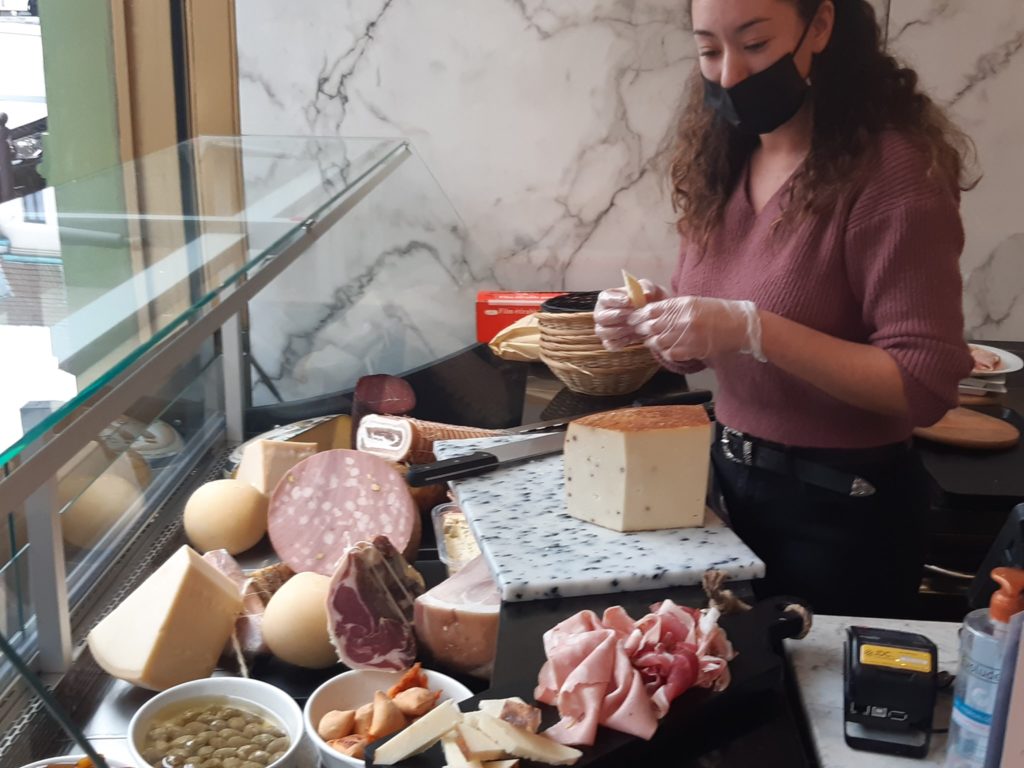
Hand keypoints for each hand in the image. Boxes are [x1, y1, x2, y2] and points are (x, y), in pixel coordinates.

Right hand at [594, 279, 667, 350]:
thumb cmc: (647, 300)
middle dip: (616, 316)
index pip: (605, 298)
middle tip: (631, 315)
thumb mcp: (649, 289)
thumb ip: (647, 288)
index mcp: (607, 297)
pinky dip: (618, 343)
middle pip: (600, 316)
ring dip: (617, 331)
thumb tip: (646, 294)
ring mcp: (604, 328)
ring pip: (602, 331)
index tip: (629, 301)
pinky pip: (609, 344)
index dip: (615, 300)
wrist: (653, 317)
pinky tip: (630, 338)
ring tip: (632, 328)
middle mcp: (602, 313)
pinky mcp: (610, 341)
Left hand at [629, 296, 765, 361]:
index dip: (640, 315)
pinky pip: (671, 353)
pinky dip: (665, 352)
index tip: (633, 318)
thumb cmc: (720, 312)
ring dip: (652, 341)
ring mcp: (688, 335)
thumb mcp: (695, 302)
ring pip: (659, 341)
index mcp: (683, 304)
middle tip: (639, 330)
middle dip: (642, 329)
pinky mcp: (693, 349)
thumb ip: (675, 307)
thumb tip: (653, 311)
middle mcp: (683, 319)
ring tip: (651, 340)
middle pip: (652, 326)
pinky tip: (665, 350)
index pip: (653, 309)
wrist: (741, 325)